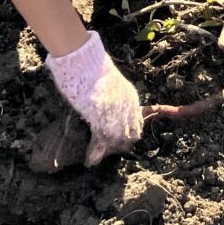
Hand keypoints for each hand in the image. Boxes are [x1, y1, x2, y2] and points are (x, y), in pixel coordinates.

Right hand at [45, 32, 142, 166]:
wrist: (86, 63)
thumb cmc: (91, 68)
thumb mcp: (108, 83)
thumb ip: (110, 96)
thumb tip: (102, 103)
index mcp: (131, 98)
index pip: (137, 122)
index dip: (127, 132)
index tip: (117, 139)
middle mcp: (128, 109)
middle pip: (132, 137)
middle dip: (120, 145)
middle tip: (105, 150)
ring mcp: (117, 119)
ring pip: (118, 144)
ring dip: (108, 151)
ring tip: (96, 155)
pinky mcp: (103, 125)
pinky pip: (100, 147)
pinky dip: (94, 156)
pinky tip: (88, 161)